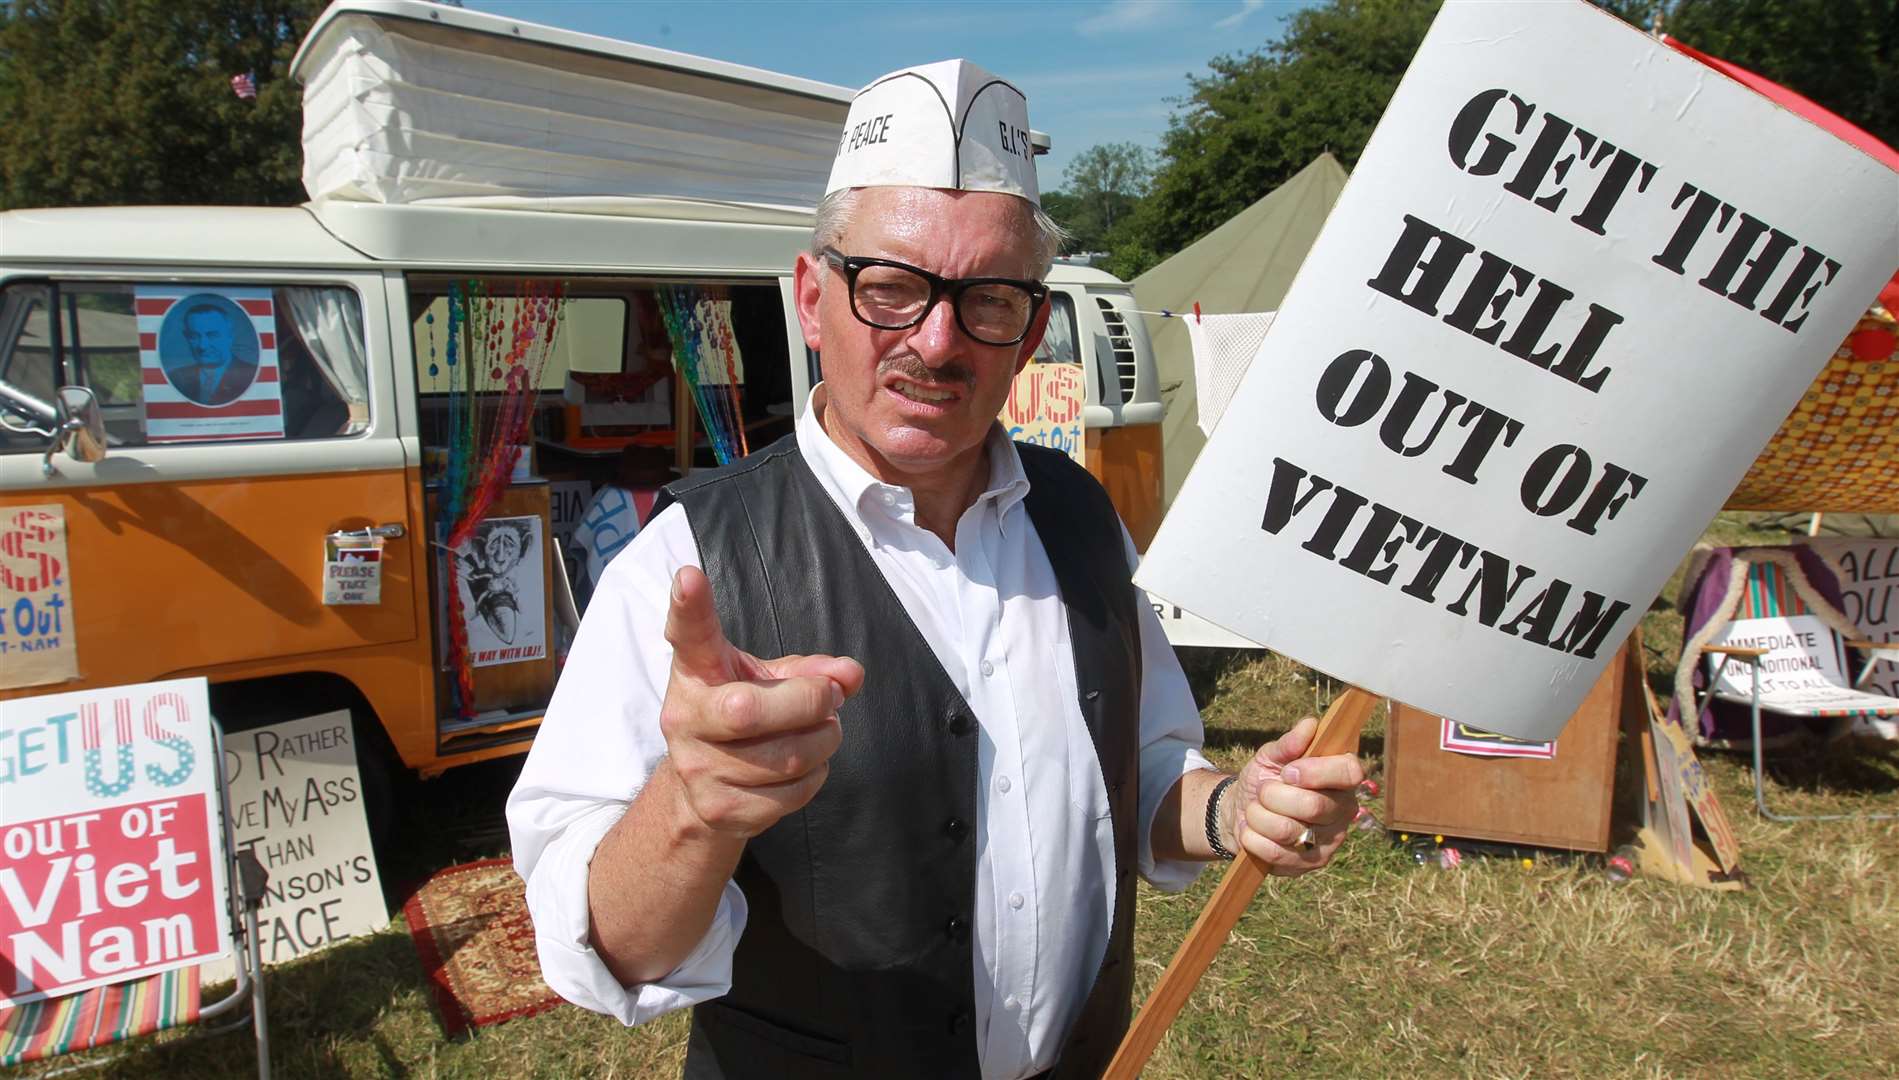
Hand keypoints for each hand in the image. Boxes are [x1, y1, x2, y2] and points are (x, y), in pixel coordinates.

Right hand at [658, 566, 864, 837]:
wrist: (703, 788)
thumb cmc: (742, 714)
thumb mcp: (768, 679)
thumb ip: (812, 671)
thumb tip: (852, 674)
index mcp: (696, 671)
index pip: (689, 635)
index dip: (688, 607)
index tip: (689, 577)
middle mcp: (685, 717)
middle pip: (750, 711)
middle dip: (808, 703)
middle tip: (830, 698)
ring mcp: (697, 768)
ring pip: (785, 758)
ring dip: (823, 741)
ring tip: (822, 731)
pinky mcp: (719, 810)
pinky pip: (791, 794)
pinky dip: (815, 778)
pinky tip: (805, 767)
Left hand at [1231, 716, 1363, 875]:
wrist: (1243, 812)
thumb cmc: (1265, 779)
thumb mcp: (1271, 756)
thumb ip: (1289, 743)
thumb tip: (1310, 725)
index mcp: (1341, 777)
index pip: (1350, 772)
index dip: (1316, 772)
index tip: (1288, 772)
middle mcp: (1344, 809)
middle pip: (1314, 806)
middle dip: (1275, 796)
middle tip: (1263, 791)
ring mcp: (1330, 840)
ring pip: (1290, 831)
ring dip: (1259, 817)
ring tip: (1254, 810)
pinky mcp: (1312, 863)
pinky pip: (1278, 854)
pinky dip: (1254, 839)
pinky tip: (1252, 832)